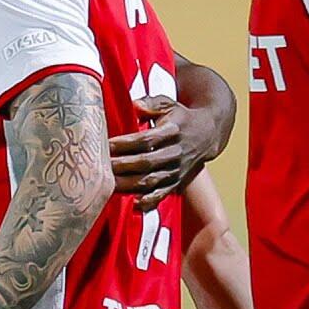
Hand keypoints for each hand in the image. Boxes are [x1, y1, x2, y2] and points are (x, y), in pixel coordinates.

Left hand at [109, 96, 216, 210]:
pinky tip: (134, 205)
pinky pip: (162, 194)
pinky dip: (149, 202)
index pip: (146, 140)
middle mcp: (175, 153)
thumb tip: (135, 105)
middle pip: (146, 163)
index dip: (125, 144)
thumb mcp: (168, 104)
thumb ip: (151, 103)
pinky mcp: (176, 182)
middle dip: (123, 166)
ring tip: (108, 186)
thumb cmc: (180, 117)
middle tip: (101, 168)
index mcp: (172, 131)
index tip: (106, 145)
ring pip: (151, 181)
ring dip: (129, 185)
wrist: (207, 134)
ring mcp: (176, 170)